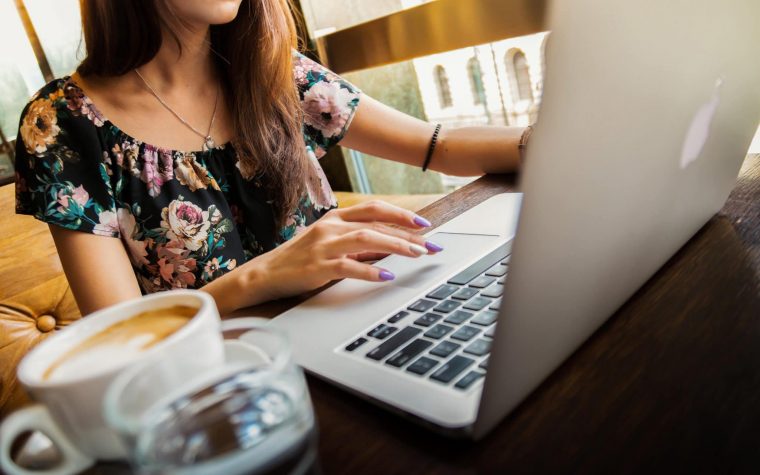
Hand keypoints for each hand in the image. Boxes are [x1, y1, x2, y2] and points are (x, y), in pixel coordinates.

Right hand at [244, 200, 443, 302]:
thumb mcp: (329, 244)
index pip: (374, 208)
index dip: (401, 214)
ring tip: (417, 255)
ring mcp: (323, 246)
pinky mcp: (317, 267)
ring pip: (366, 239)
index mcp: (335, 218)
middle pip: (376, 223)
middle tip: (431, 245)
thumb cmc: (300, 259)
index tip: (424, 224)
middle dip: (408, 234)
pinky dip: (370, 270)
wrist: (265, 274)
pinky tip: (387, 276)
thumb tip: (391, 246)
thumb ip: (357, 242)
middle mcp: (330, 227)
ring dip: (396, 246)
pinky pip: (349, 266)